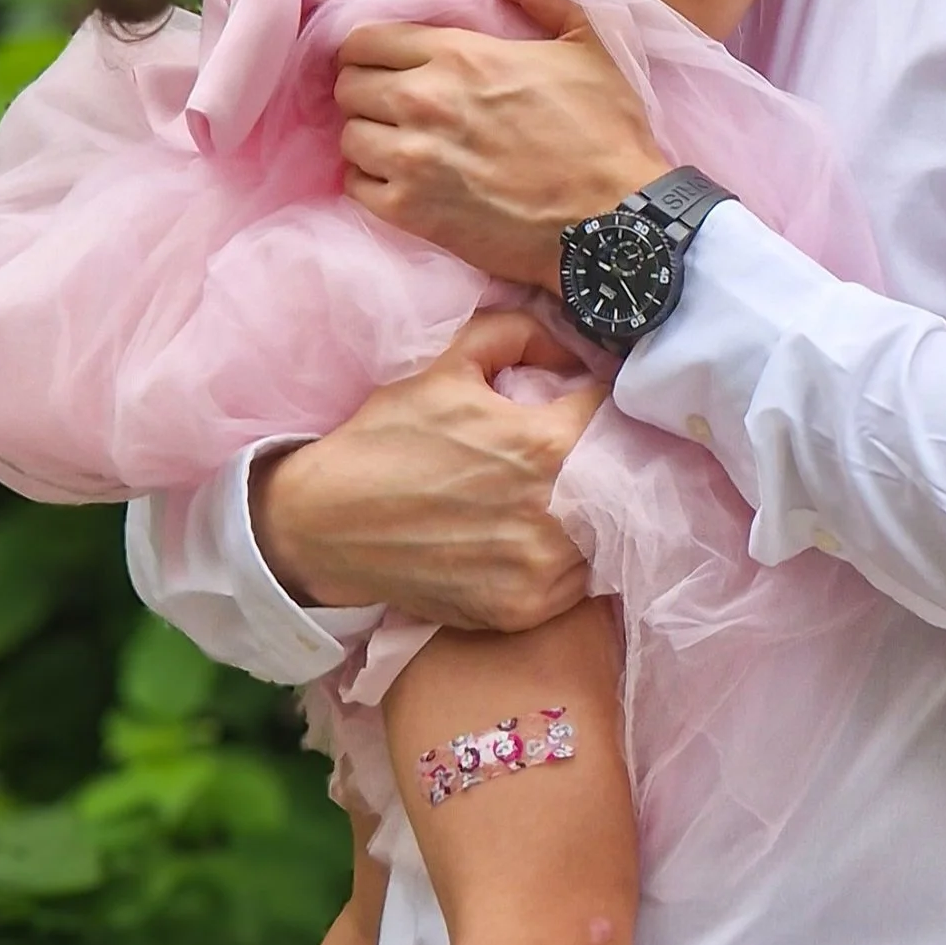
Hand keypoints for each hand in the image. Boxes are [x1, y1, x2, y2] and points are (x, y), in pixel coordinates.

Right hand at [253, 311, 601, 631]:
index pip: (612, 416)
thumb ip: (515, 335)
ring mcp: (541, 569)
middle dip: (605, 463)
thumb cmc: (386, 440)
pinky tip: (535, 541)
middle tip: (578, 456)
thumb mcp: (446, 365)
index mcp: (546, 445)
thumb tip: (569, 343)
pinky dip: (565, 561)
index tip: (583, 406)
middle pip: (620, 483)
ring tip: (559, 500)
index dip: (599, 405)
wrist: (325, 524)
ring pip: (603, 536)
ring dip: (590, 516)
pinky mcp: (524, 610)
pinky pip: (573, 583)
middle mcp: (556, 511)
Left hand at [335, 0, 661, 288]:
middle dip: (368, 93)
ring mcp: (413, 160)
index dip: (373, 51)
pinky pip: (357, 188)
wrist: (616, 220)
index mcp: (457, 55)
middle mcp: (423, 101)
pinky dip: (373, 183)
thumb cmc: (606, 130)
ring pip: (349, 137)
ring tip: (401, 146)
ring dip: (371, 139)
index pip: (364, 40)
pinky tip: (404, 182)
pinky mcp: (413, 213)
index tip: (391, 65)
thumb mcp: (584, 41)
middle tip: (398, 107)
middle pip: (347, 87)